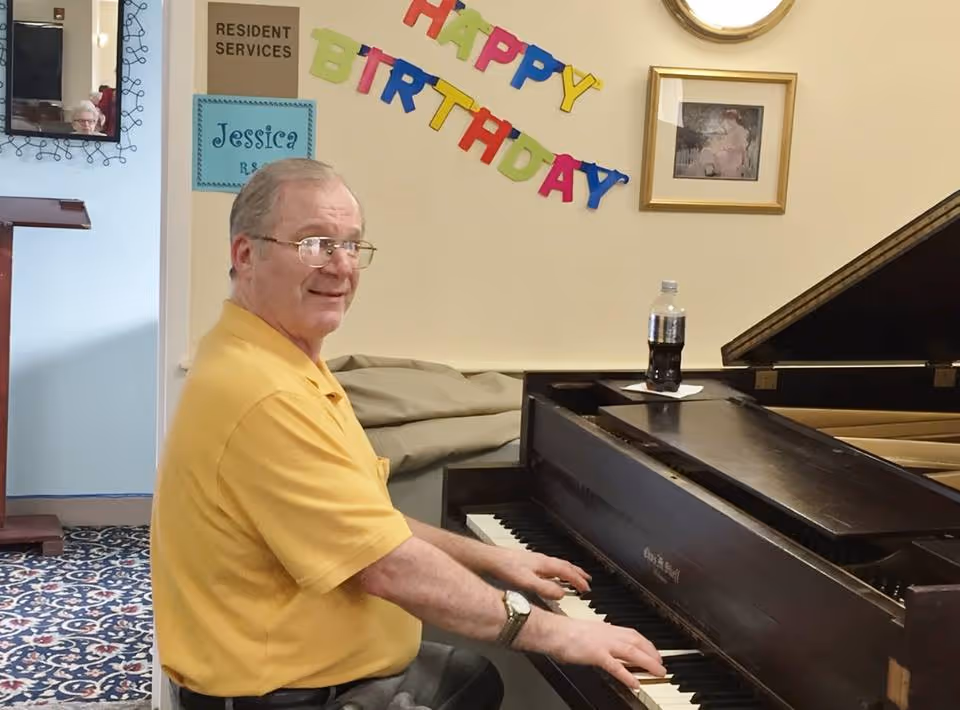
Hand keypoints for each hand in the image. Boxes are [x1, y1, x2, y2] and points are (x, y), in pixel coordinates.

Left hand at [487, 548, 590, 599]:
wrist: (491, 558)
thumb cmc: (506, 568)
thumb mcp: (527, 582)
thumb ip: (545, 588)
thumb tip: (562, 594)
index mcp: (545, 564)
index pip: (567, 572)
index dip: (578, 581)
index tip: (587, 589)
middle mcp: (543, 560)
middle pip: (565, 565)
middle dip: (578, 573)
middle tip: (588, 581)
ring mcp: (536, 560)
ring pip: (558, 564)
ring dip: (569, 571)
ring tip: (575, 577)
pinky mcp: (529, 562)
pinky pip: (550, 566)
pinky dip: (558, 570)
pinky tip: (553, 575)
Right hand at [544, 615, 665, 690]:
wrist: (551, 631)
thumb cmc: (563, 633)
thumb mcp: (586, 633)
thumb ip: (598, 640)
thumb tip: (605, 649)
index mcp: (605, 628)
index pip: (632, 633)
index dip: (646, 643)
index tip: (653, 651)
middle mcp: (607, 633)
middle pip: (637, 641)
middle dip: (653, 652)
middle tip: (662, 664)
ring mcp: (603, 643)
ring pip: (632, 651)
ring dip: (648, 662)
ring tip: (658, 672)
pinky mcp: (596, 654)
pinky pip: (615, 666)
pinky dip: (628, 675)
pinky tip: (635, 683)